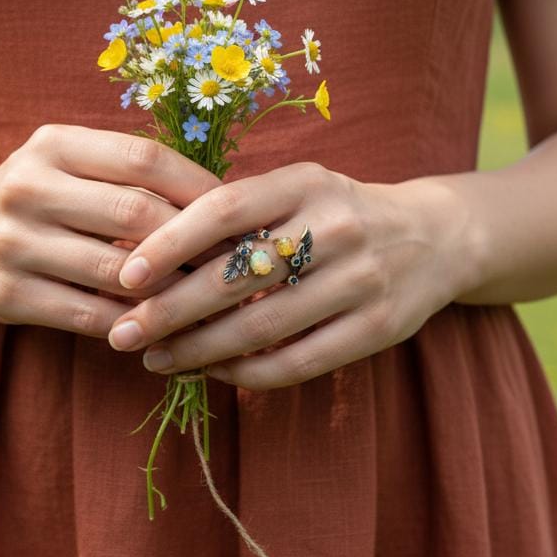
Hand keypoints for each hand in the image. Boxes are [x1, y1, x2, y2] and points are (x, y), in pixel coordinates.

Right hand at [0, 123, 236, 335]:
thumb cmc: (39, 192)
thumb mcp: (70, 160)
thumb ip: (129, 173)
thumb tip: (221, 204)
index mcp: (53, 143)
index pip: (144, 159)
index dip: (197, 186)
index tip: (234, 211)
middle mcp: (28, 187)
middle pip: (135, 214)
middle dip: (193, 242)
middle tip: (234, 261)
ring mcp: (14, 244)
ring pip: (117, 273)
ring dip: (171, 290)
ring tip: (210, 297)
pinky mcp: (8, 296)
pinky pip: (90, 316)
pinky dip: (134, 323)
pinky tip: (163, 326)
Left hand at [104, 162, 475, 389]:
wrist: (435, 237)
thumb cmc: (339, 211)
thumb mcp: (298, 190)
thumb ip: (238, 214)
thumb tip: (146, 252)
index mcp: (306, 182)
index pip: (225, 208)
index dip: (170, 242)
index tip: (126, 275)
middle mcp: (336, 226)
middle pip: (236, 276)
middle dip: (169, 311)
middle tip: (122, 334)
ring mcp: (361, 280)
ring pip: (261, 327)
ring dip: (198, 350)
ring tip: (155, 360)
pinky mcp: (377, 328)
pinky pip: (296, 362)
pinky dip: (245, 373)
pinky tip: (211, 371)